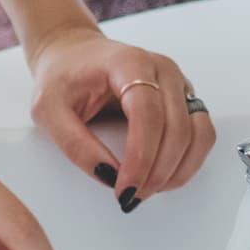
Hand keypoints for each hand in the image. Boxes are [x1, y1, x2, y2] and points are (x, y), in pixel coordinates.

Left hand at [25, 28, 214, 206]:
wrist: (72, 54)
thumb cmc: (62, 75)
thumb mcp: (48, 109)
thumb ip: (74, 143)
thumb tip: (107, 175)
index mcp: (128, 62)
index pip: (147, 112)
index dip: (141, 156)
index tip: (125, 186)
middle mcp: (160, 69)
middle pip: (176, 127)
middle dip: (157, 171)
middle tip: (131, 195)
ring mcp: (176, 82)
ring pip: (198, 132)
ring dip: (177, 169)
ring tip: (147, 189)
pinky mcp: (182, 98)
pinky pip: (201, 133)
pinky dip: (188, 161)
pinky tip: (165, 177)